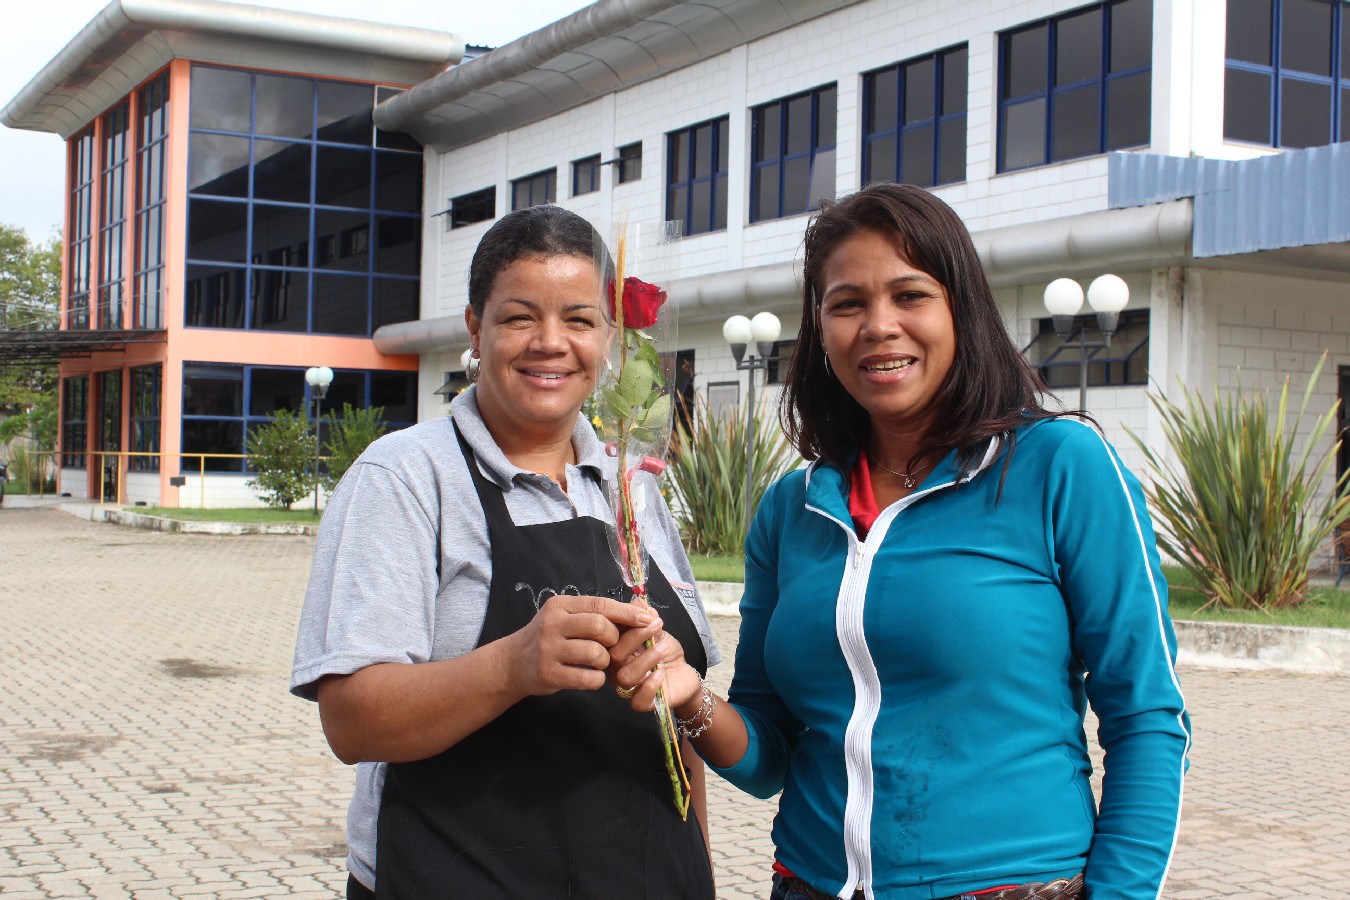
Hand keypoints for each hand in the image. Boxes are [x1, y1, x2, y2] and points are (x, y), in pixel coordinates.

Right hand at [504, 595, 653, 697]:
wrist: (512, 663)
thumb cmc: (547, 638)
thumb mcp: (564, 617)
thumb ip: (594, 613)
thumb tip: (639, 607)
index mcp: (560, 606)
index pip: (600, 604)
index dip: (627, 613)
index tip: (648, 619)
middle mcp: (552, 624)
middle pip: (600, 626)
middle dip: (615, 639)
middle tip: (612, 646)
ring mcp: (549, 649)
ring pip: (596, 653)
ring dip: (605, 661)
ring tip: (599, 662)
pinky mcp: (549, 674)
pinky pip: (587, 678)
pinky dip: (596, 679)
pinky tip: (591, 676)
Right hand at [607, 613, 701, 713]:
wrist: (684, 675)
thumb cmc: (666, 652)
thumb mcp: (658, 631)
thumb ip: (647, 618)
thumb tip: (638, 601)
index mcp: (616, 649)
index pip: (609, 636)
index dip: (622, 623)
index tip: (642, 613)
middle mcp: (617, 669)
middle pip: (614, 656)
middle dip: (636, 637)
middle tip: (656, 625)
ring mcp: (628, 688)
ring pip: (625, 676)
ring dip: (646, 658)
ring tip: (664, 647)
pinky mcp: (643, 703)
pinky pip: (638, 700)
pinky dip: (650, 686)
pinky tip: (661, 673)